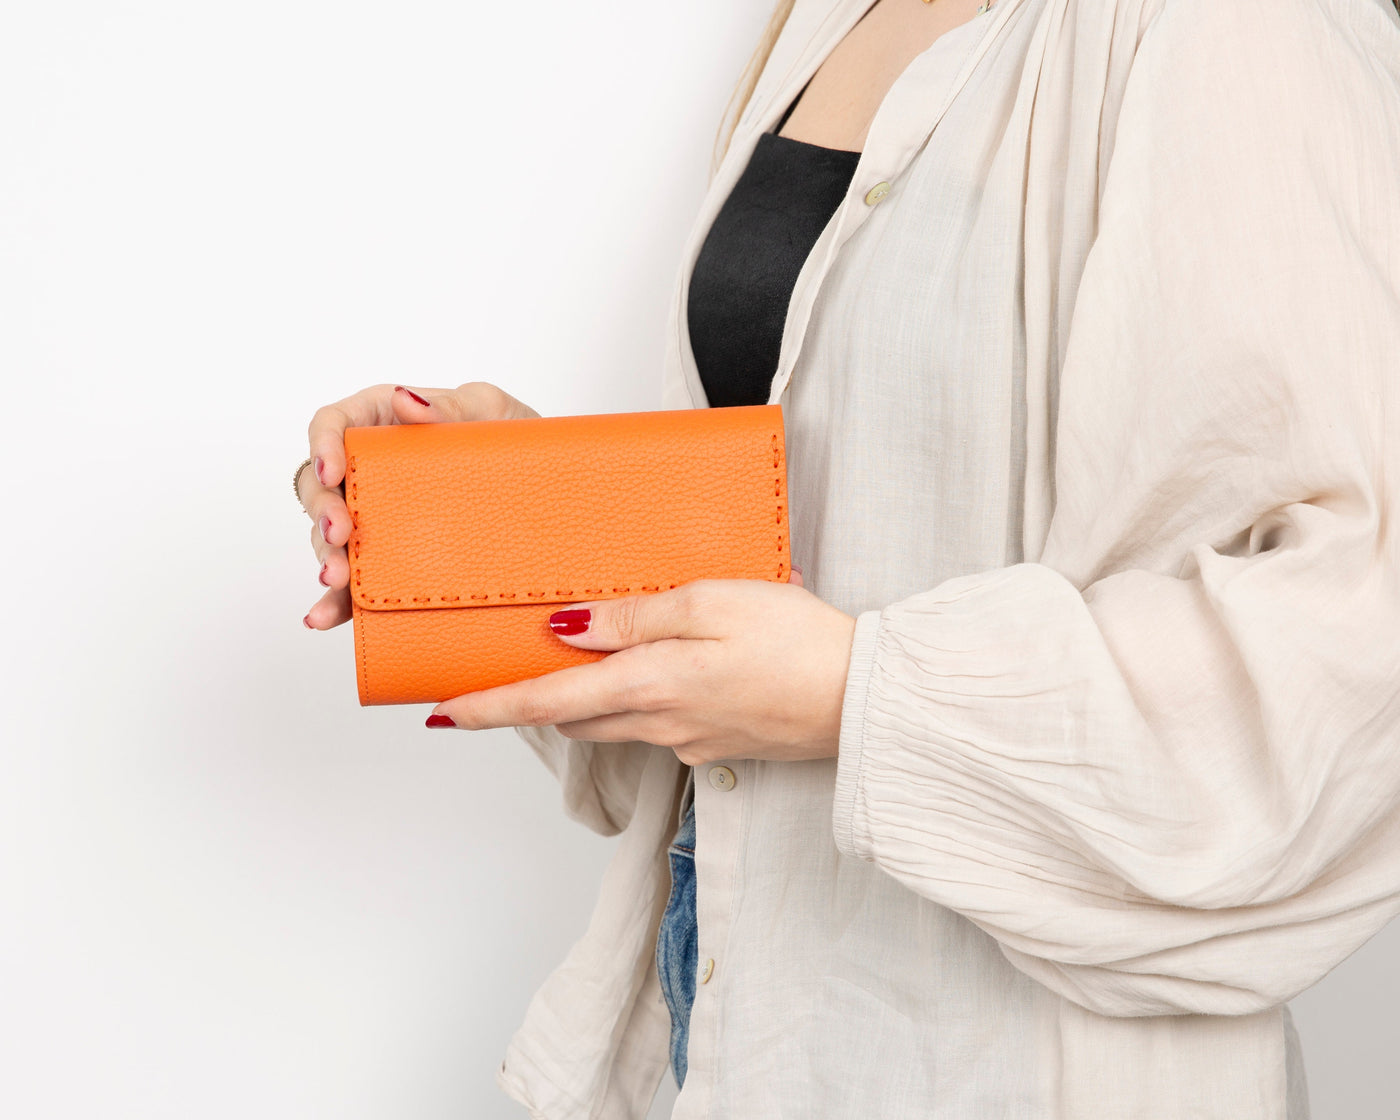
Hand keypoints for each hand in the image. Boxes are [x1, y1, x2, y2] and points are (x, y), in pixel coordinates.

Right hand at [297, 382, 539, 629]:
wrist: (547, 490)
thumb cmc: (509, 437)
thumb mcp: (489, 410)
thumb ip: (447, 405)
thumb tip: (403, 399)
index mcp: (384, 423)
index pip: (334, 424)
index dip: (322, 445)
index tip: (333, 471)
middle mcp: (369, 471)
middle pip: (319, 486)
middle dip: (322, 511)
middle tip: (340, 532)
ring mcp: (375, 518)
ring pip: (329, 537)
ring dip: (326, 558)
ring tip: (336, 580)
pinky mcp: (387, 560)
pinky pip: (355, 584)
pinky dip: (335, 602)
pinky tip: (324, 617)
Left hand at [426, 570, 858, 765]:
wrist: (865, 698)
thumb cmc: (797, 643)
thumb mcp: (710, 604)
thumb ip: (633, 617)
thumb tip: (566, 630)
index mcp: (648, 686)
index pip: (545, 702)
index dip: (487, 708)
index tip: (440, 713)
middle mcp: (659, 724)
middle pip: (572, 715)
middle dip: (534, 698)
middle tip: (509, 666)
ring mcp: (689, 740)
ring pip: (613, 720)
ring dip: (587, 697)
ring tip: (588, 654)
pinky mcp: (717, 743)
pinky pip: (657, 721)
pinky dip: (641, 697)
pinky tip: (669, 662)